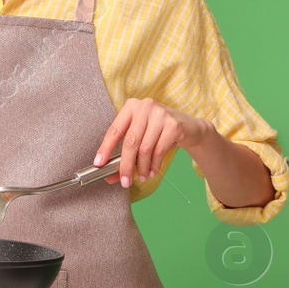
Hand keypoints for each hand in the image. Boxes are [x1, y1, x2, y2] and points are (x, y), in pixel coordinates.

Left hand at [93, 98, 211, 187]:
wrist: (189, 127)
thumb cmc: (159, 132)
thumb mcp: (141, 138)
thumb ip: (125, 154)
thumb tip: (110, 176)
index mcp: (131, 106)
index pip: (114, 130)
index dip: (105, 148)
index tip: (99, 163)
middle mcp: (145, 106)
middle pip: (130, 142)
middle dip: (126, 165)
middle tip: (125, 181)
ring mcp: (160, 114)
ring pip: (145, 148)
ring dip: (142, 168)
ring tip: (142, 177)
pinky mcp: (173, 125)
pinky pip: (159, 150)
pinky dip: (154, 165)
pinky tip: (153, 172)